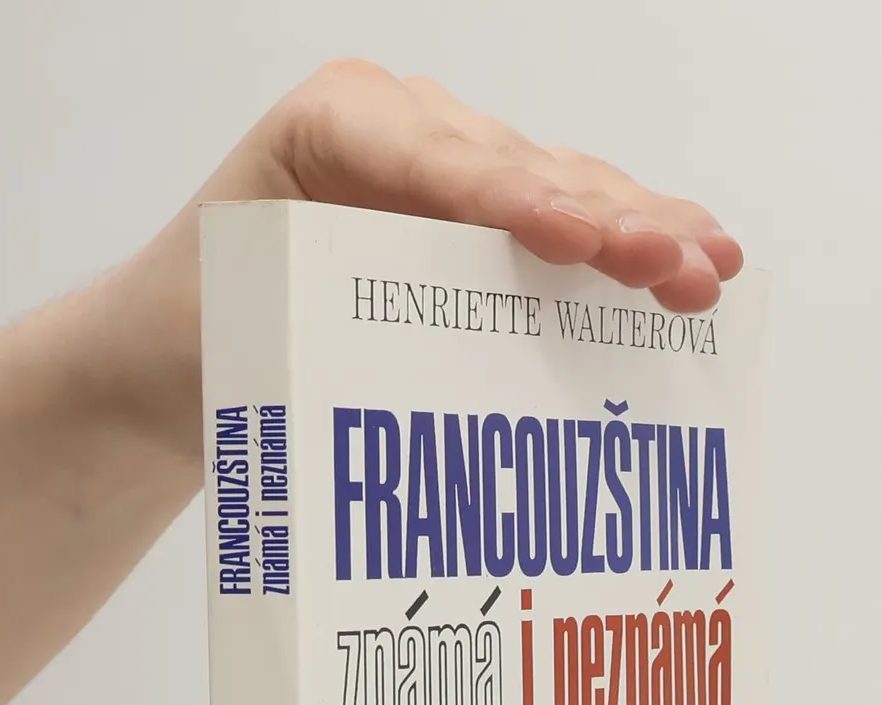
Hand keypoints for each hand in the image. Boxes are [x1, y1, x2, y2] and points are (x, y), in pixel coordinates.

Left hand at [198, 60, 741, 314]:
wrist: (171, 347)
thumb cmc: (201, 334)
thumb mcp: (241, 324)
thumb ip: (324, 323)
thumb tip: (425, 399)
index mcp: (332, 127)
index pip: (439, 163)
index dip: (516, 200)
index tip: (578, 240)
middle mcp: (401, 127)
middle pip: (523, 168)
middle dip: (609, 217)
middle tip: (677, 265)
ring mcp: (449, 165)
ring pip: (562, 187)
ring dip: (642, 229)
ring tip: (710, 267)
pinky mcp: (477, 215)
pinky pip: (562, 218)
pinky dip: (626, 242)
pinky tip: (691, 261)